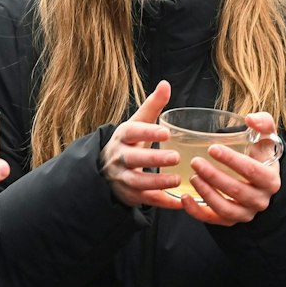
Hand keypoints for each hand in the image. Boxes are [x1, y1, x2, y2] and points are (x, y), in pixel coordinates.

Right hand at [101, 80, 185, 209]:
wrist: (105, 170)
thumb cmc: (129, 142)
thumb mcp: (137, 122)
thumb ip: (153, 106)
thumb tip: (166, 84)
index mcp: (122, 136)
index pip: (133, 132)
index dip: (148, 133)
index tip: (166, 132)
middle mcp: (119, 158)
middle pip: (133, 159)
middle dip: (154, 160)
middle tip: (175, 157)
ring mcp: (122, 179)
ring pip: (138, 183)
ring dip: (158, 183)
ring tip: (178, 180)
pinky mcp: (130, 196)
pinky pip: (146, 201)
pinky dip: (163, 202)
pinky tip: (180, 202)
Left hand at [178, 111, 282, 226]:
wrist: (258, 179)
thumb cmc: (259, 155)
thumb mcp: (266, 138)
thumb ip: (263, 123)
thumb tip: (251, 119)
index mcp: (270, 179)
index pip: (252, 171)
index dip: (232, 160)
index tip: (212, 148)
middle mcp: (260, 200)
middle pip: (237, 191)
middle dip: (214, 176)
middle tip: (195, 161)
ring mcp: (245, 213)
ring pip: (225, 209)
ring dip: (207, 193)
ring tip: (192, 176)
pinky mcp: (230, 221)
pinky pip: (213, 220)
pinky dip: (197, 212)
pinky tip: (184, 198)